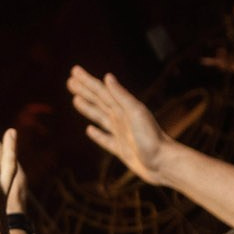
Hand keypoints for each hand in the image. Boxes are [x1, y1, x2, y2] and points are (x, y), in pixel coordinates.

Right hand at [67, 65, 173, 183]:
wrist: (163, 162)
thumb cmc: (152, 137)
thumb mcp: (136, 113)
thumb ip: (121, 96)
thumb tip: (107, 77)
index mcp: (123, 108)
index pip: (101, 91)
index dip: (87, 81)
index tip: (74, 71)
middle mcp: (121, 118)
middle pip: (98, 100)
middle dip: (84, 90)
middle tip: (70, 80)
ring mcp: (120, 133)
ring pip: (98, 117)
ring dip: (87, 107)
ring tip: (75, 99)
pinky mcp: (121, 149)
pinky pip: (104, 139)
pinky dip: (96, 134)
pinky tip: (89, 130)